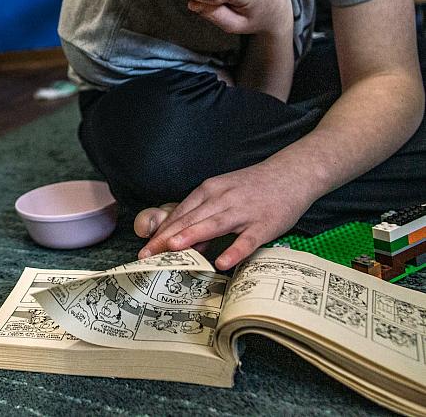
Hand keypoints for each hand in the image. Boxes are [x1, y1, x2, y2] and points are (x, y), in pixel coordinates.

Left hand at [137, 161, 314, 270]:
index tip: (145, 247)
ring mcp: (243, 211)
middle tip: (146, 255)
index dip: (161, 231)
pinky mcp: (264, 224)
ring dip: (191, 236)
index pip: (180, 213)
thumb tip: (184, 243)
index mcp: (209, 190)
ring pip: (213, 224)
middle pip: (190, 219)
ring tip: (172, 250)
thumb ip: (204, 217)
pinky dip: (234, 250)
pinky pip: (247, 240)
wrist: (291, 174)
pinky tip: (222, 262)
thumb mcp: (224, 196)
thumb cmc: (253, 188)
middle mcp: (222, 198)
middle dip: (166, 238)